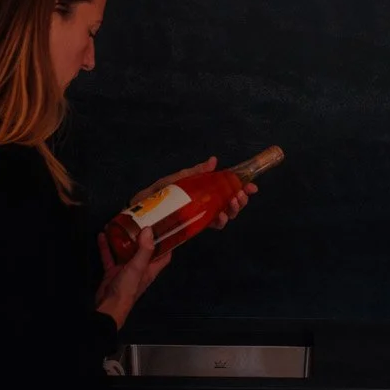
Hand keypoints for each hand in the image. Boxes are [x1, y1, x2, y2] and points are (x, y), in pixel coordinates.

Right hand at [96, 227, 170, 328]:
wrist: (108, 305)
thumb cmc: (127, 288)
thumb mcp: (138, 267)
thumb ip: (144, 250)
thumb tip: (149, 229)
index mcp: (151, 268)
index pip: (164, 255)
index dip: (167, 242)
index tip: (165, 226)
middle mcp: (140, 268)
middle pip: (144, 249)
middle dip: (142, 236)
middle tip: (139, 219)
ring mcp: (125, 270)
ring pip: (125, 251)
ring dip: (123, 239)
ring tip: (120, 223)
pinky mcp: (112, 271)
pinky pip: (109, 256)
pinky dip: (106, 246)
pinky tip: (102, 234)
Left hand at [128, 157, 256, 231]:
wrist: (138, 215)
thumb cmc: (155, 196)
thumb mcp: (174, 181)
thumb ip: (194, 172)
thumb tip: (214, 160)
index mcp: (202, 191)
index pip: (226, 189)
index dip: (241, 188)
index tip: (252, 187)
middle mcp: (204, 204)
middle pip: (229, 203)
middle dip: (239, 200)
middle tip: (240, 196)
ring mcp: (199, 216)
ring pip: (224, 215)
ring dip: (232, 210)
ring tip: (231, 204)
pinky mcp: (192, 228)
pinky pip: (210, 226)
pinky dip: (218, 222)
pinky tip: (220, 218)